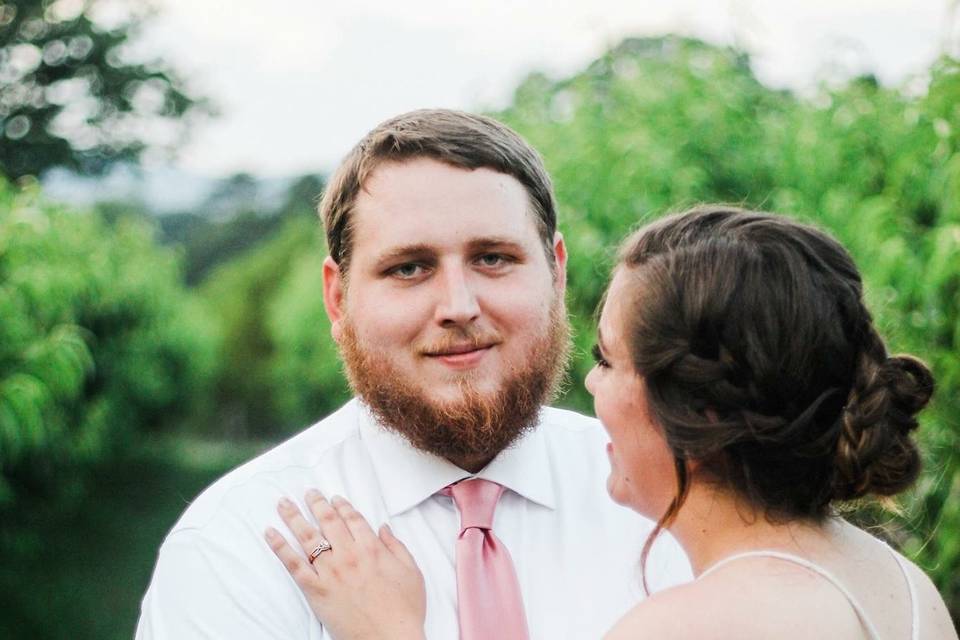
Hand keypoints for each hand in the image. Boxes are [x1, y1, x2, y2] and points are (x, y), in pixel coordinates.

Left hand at [266, 490, 425, 639]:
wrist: (390, 639)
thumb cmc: (404, 610)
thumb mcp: (411, 572)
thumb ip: (396, 546)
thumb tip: (383, 528)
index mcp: (372, 548)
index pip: (352, 518)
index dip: (341, 505)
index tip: (334, 498)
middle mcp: (349, 554)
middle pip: (328, 521)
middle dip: (316, 503)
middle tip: (308, 492)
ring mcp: (331, 571)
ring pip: (308, 536)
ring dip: (294, 516)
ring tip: (283, 503)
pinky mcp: (316, 590)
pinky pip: (293, 564)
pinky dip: (280, 546)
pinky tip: (270, 533)